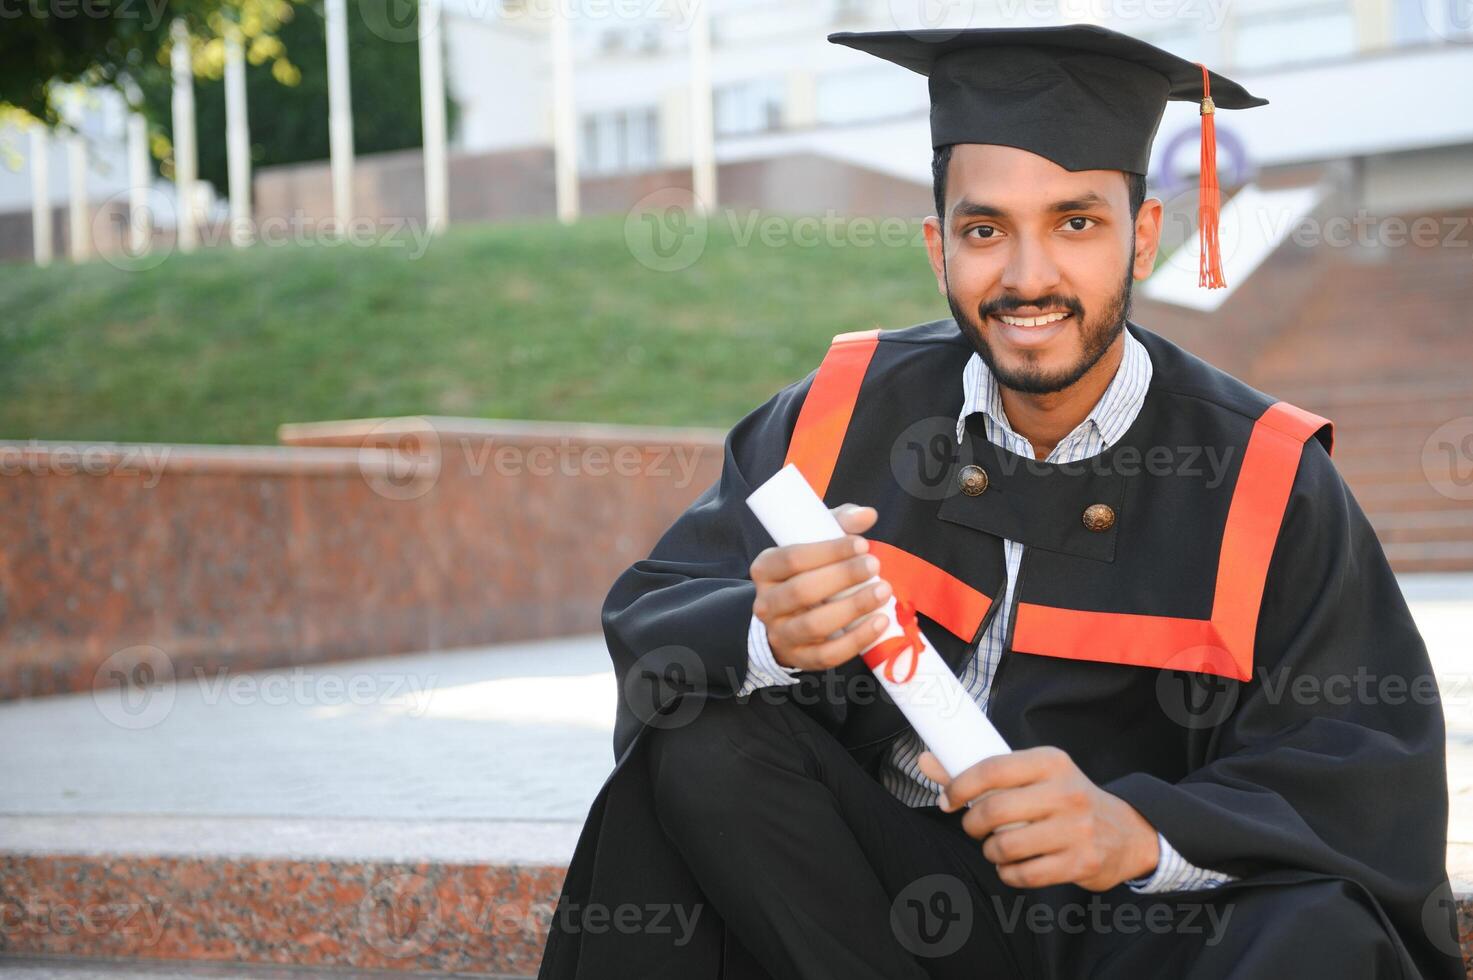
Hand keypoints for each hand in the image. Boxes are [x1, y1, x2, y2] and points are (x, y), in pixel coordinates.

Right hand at [749, 503, 890, 671]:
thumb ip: (838, 524)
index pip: (792, 558)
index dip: (828, 551)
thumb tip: (866, 515)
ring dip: (853, 607)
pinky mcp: (799, 658)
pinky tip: (879, 622)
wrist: (786, 618)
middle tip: (875, 564)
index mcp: (765, 569)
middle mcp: (766, 603)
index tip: (861, 543)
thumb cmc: (805, 572)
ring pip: (814, 625)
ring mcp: (781, 634)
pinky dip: (856, 640)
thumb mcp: (813, 542)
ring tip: (883, 591)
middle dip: (842, 577)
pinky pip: (827, 654)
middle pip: (802, 591)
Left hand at [917, 747, 1159, 891]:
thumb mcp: (1033, 775)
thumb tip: (927, 760)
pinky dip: (1009, 874)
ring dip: (991, 852)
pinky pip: (1025, 874)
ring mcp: (1076, 829)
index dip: (960, 786)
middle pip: (994, 810)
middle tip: (974, 827)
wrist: (1126, 832)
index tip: (947, 800)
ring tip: (997, 847)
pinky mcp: (1082, 863)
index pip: (991, 769)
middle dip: (972, 824)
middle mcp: (1066, 792)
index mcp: (1050, 762)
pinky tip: (1014, 866)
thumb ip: (981, 770)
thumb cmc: (1066, 799)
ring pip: (1006, 846)